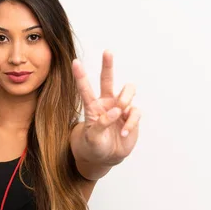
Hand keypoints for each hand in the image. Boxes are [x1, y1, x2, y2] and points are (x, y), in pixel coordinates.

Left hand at [72, 50, 141, 165]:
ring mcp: (120, 108)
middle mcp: (106, 103)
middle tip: (107, 52)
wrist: (107, 157)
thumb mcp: (92, 138)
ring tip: (121, 111)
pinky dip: (130, 122)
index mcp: (92, 107)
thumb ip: (100, 124)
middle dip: (108, 65)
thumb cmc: (94, 146)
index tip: (75, 62)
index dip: (80, 76)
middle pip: (107, 80)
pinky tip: (123, 132)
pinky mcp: (131, 116)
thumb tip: (116, 111)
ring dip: (125, 98)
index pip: (85, 89)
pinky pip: (135, 112)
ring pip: (127, 91)